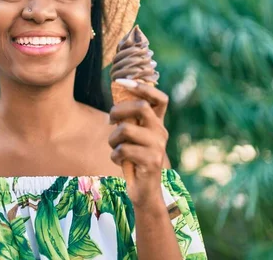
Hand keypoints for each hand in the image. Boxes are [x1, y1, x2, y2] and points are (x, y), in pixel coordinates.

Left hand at [108, 79, 169, 208]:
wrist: (144, 192)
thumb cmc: (133, 160)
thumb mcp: (132, 137)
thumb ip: (129, 118)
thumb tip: (118, 94)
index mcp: (157, 124)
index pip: (160, 98)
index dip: (142, 87)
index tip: (122, 81)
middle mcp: (161, 132)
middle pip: (140, 107)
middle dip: (118, 111)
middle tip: (110, 121)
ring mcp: (158, 147)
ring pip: (126, 129)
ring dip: (112, 138)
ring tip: (115, 147)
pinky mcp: (151, 161)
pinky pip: (124, 150)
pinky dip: (115, 155)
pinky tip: (120, 161)